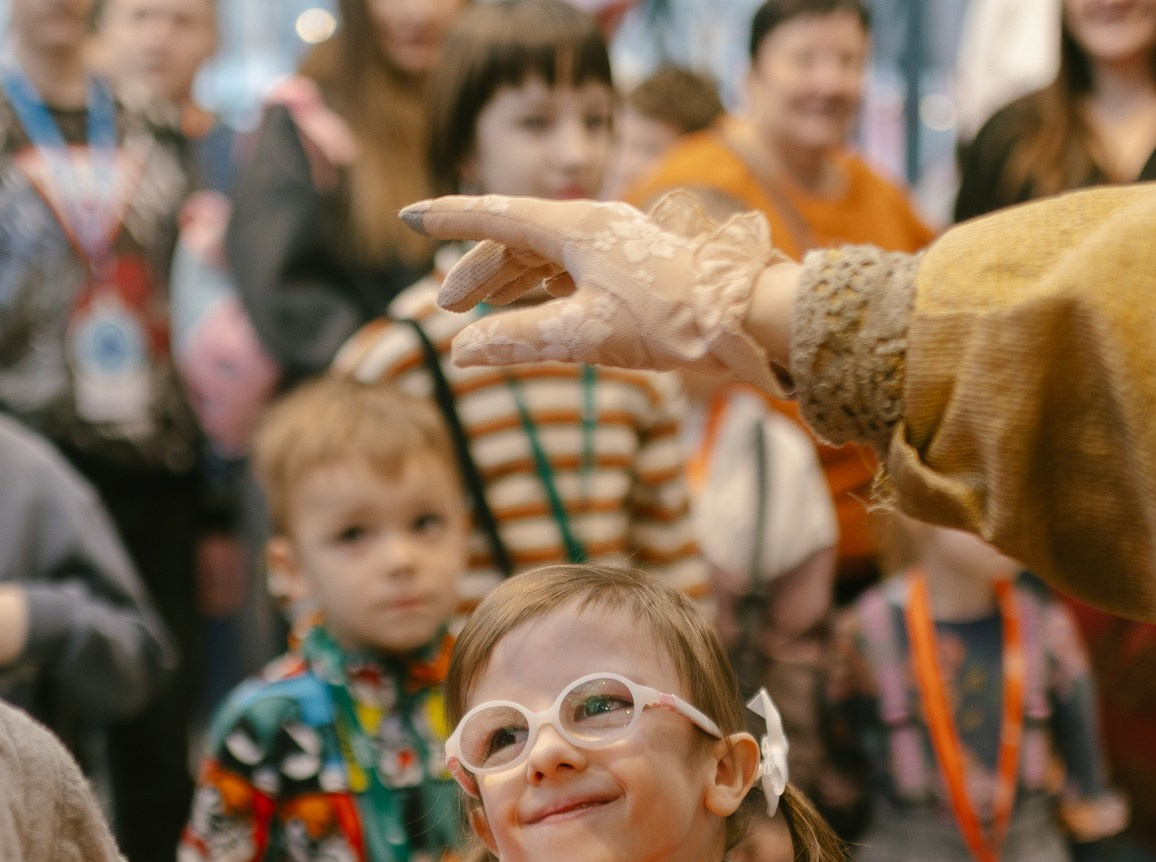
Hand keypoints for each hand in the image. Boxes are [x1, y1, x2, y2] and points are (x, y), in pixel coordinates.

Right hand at [401, 193, 795, 389]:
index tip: (409, 215)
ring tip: (483, 308)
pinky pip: (573, 268)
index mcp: (575, 226)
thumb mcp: (585, 335)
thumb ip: (519, 341)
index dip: (448, 218)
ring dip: (510, 280)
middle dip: (477, 268)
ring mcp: (615, 244)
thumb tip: (460, 353)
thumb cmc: (670, 319)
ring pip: (546, 255)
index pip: (495, 216)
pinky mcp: (633, 267)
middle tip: (447, 305)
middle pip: (517, 238)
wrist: (745, 318)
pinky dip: (544, 286)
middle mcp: (593, 226)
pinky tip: (539, 305)